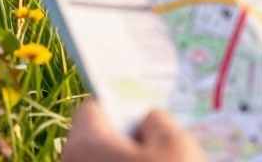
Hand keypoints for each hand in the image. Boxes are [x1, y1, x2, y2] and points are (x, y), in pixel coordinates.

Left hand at [63, 101, 204, 161]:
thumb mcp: (176, 145)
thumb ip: (159, 121)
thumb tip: (148, 120)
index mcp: (85, 145)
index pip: (92, 108)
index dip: (118, 106)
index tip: (143, 112)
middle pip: (97, 139)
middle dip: (126, 136)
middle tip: (158, 140)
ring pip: (104, 160)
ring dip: (128, 158)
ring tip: (162, 159)